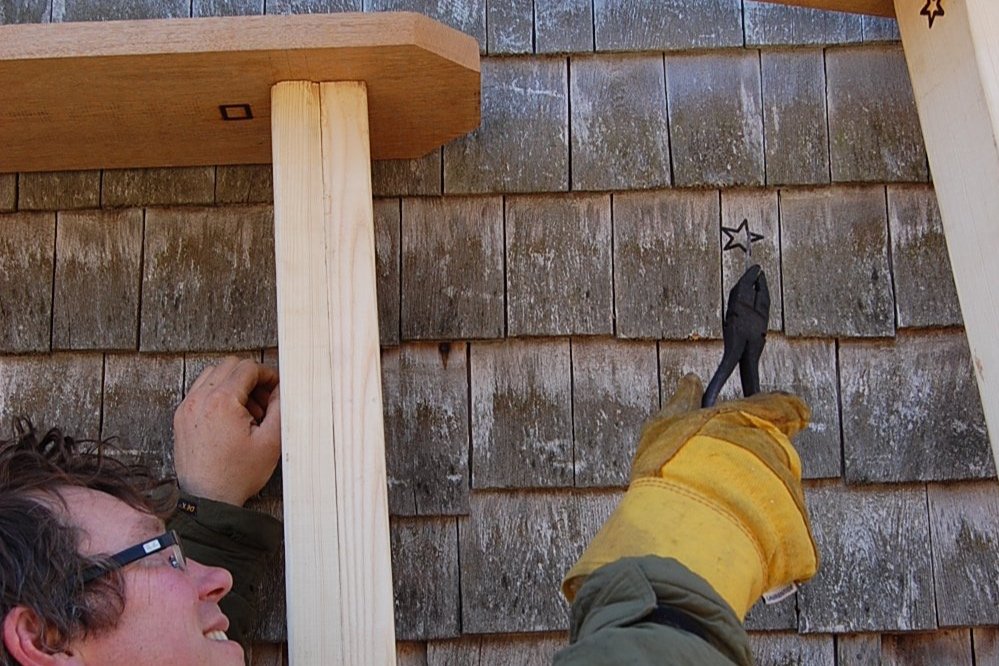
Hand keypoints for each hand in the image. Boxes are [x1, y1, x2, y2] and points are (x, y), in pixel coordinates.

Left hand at [173, 357, 280, 505]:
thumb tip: (281, 389)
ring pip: (212, 375)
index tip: (275, 388)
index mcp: (221, 401)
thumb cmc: (238, 475)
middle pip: (228, 366)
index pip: (247, 368)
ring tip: (247, 410)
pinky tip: (230, 417)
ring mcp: (187, 408)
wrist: (209, 500)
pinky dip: (217, 395)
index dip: (267, 375)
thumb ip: (280, 407)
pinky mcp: (181, 418)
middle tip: (263, 399)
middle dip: (250, 377)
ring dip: (232, 384)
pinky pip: (200, 391)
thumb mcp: (271, 441)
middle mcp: (200, 399)